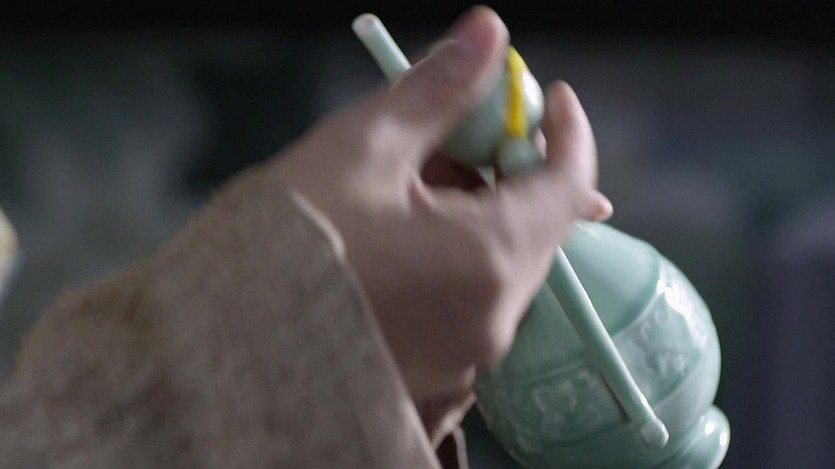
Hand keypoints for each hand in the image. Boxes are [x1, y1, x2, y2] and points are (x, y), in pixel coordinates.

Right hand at [274, 6, 609, 444]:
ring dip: (476, 216)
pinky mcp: (432, 384)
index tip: (548, 97)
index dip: (566, 131)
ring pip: (498, 267)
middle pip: (534, 227)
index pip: (567, 185)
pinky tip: (398, 245)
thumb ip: (436, 90)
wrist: (215, 355)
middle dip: (506, 170)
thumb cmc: (284, 249)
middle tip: (454, 134)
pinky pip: (467, 308)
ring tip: (406, 187)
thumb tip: (487, 32)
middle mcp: (491, 323)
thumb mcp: (360, 148)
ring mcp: (463, 363)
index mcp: (489, 261)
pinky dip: (453, 265)